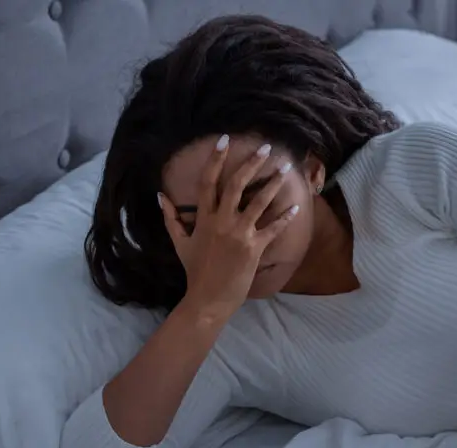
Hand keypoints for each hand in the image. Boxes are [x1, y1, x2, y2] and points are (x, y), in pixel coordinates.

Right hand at [159, 136, 298, 319]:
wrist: (208, 299)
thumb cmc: (194, 271)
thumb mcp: (179, 243)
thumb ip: (170, 218)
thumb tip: (160, 196)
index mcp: (204, 219)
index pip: (208, 182)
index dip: (216, 159)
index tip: (224, 140)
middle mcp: (222, 222)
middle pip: (237, 184)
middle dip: (251, 163)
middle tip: (265, 147)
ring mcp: (240, 234)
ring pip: (259, 202)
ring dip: (273, 183)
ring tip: (284, 168)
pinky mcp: (254, 248)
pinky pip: (273, 229)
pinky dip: (285, 218)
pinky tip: (296, 207)